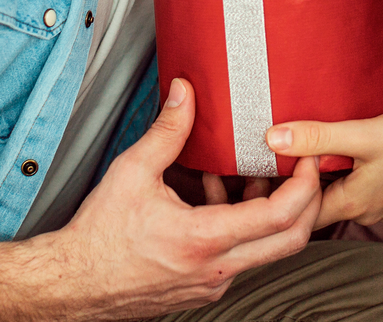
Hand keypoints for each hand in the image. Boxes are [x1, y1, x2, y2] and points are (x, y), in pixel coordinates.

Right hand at [46, 79, 322, 320]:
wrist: (73, 284)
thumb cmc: (99, 235)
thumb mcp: (132, 172)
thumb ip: (167, 131)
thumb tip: (185, 92)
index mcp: (204, 239)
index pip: (279, 216)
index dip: (305, 185)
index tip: (308, 159)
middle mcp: (217, 269)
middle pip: (290, 240)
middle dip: (307, 202)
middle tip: (305, 169)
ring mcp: (212, 283)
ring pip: (264, 250)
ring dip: (268, 213)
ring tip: (250, 175)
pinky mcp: (202, 289)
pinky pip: (239, 258)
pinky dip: (241, 228)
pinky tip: (215, 200)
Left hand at [265, 107, 382, 226]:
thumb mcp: (363, 134)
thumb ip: (318, 137)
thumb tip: (273, 139)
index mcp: (352, 203)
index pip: (300, 210)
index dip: (280, 188)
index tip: (268, 158)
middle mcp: (364, 209)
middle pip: (316, 198)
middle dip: (298, 175)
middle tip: (280, 143)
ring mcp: (380, 201)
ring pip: (337, 187)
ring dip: (321, 167)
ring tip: (306, 136)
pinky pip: (356, 180)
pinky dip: (343, 164)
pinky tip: (341, 140)